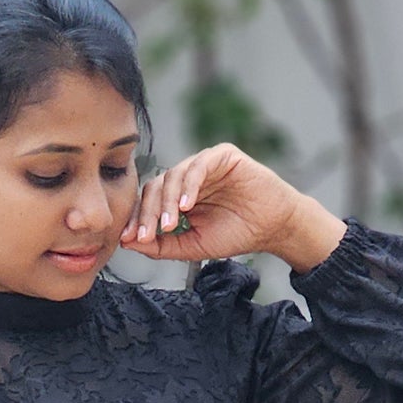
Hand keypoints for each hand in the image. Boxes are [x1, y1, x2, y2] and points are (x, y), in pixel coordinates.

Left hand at [119, 144, 345, 270]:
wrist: (273, 228)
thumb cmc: (237, 234)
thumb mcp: (193, 246)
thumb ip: (163, 245)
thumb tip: (129, 243)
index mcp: (179, 196)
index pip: (151, 202)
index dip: (139, 219)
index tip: (129, 240)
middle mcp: (188, 177)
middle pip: (157, 187)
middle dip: (149, 213)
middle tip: (146, 235)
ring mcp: (204, 164)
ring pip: (174, 175)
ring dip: (168, 202)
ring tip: (170, 225)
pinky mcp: (222, 156)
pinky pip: (199, 166)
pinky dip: (189, 185)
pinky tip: (187, 206)